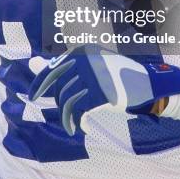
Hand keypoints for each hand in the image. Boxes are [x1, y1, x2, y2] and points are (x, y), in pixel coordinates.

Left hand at [29, 45, 179, 134]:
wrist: (147, 84)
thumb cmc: (118, 74)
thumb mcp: (92, 63)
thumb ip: (64, 65)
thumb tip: (32, 62)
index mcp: (82, 52)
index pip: (52, 68)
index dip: (39, 84)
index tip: (32, 96)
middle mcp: (85, 61)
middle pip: (60, 88)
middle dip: (57, 103)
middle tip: (61, 113)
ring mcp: (93, 77)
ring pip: (68, 101)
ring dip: (67, 117)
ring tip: (72, 125)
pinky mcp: (101, 94)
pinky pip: (79, 112)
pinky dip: (78, 122)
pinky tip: (83, 127)